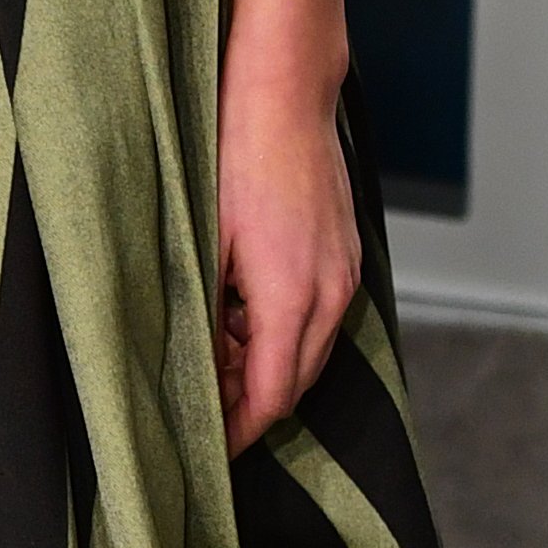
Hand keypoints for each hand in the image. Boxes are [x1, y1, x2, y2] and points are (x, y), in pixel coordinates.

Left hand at [214, 45, 359, 452]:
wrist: (283, 94)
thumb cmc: (235, 157)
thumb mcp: (204, 245)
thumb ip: (206, 316)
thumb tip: (200, 369)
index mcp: (293, 298)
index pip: (272, 397)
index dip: (240, 432)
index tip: (212, 453)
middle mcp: (332, 294)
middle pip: (297, 383)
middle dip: (250, 404)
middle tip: (201, 411)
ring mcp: (346, 272)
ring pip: (309, 350)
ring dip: (266, 366)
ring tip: (215, 357)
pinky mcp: (347, 253)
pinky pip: (319, 316)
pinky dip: (283, 331)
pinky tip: (242, 313)